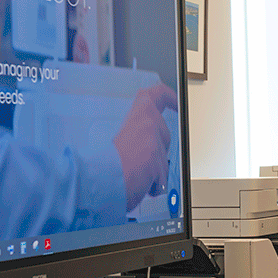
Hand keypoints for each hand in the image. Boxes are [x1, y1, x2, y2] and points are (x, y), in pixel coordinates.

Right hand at [114, 83, 177, 210]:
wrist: (101, 178)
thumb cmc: (107, 160)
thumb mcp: (124, 133)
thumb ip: (140, 131)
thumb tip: (151, 141)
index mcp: (139, 113)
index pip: (159, 95)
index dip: (171, 97)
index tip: (177, 102)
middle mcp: (149, 124)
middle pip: (164, 134)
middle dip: (156, 148)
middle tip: (139, 158)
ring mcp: (154, 143)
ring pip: (163, 157)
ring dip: (153, 167)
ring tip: (134, 171)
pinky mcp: (157, 161)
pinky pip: (161, 175)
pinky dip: (153, 182)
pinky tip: (138, 182)